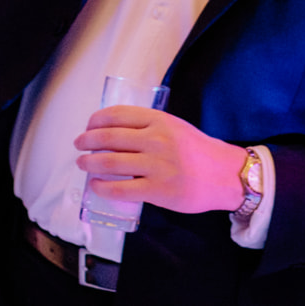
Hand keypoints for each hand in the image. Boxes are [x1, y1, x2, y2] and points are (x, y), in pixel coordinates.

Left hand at [74, 107, 246, 214]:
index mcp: (159, 120)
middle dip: (87, 141)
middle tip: (78, 145)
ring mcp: (156, 166)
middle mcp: (156, 140)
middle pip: (109, 137)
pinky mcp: (158, 190)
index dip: (96, 120)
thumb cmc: (199, 151)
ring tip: (82, 164)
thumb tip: (116, 132)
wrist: (226, 175)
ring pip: (110, 162)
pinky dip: (102, 187)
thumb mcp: (175, 127)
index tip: (89, 125)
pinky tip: (96, 185)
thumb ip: (150, 127)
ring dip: (89, 163)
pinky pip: (121, 188)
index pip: (118, 115)